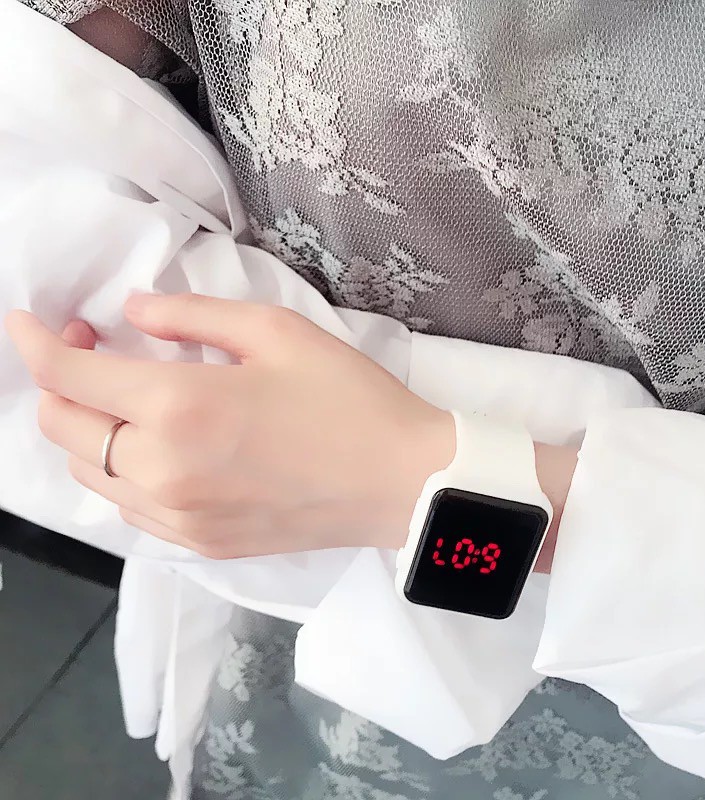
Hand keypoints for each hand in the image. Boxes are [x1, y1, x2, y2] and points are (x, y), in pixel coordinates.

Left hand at [5, 295, 455, 558]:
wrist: (399, 481)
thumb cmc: (346, 397)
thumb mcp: (275, 331)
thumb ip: (190, 315)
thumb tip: (131, 313)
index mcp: (180, 407)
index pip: (69, 374)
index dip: (35, 341)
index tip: (25, 320)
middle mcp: (162, 470)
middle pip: (62, 430)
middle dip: (59, 384)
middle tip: (97, 349)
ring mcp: (178, 518)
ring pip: (89, 475)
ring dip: (87, 431)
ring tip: (127, 401)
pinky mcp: (200, 545)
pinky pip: (130, 508)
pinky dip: (122, 472)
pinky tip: (159, 450)